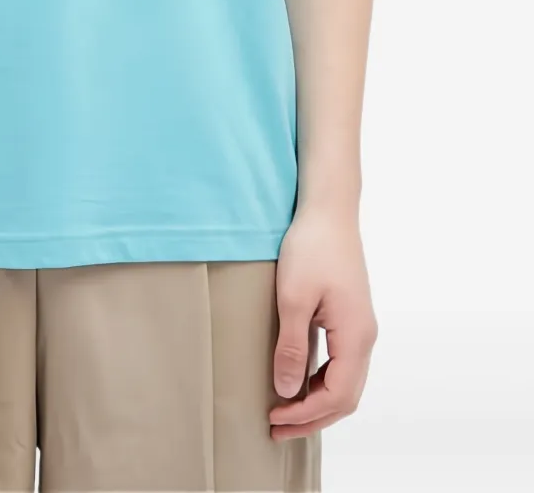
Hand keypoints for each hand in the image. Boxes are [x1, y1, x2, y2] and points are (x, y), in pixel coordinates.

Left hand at [269, 205, 378, 440]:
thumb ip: (292, 347)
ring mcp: (360, 327)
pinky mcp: (350, 316)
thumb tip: (288, 392)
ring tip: (284, 410)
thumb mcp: (293, 298)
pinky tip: (298, 381)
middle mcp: (365, 336)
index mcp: (356, 336)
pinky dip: (321, 380)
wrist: (328, 210)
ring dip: (317, 401)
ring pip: (345, 381)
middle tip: (276, 428)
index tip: (274, 418)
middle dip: (313, 417)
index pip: (337, 396)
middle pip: (346, 396)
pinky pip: (341, 362)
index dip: (306, 415)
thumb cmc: (310, 248)